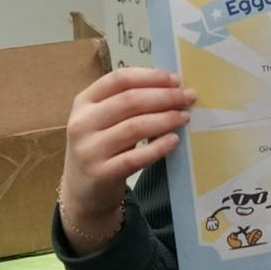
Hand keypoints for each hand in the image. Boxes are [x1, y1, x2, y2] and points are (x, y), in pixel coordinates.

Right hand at [59, 67, 193, 242]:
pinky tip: (174, 140)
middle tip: (188, 98)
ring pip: (134, 127)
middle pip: (130, 101)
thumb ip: (129, 103)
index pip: (119, 79)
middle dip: (165, 96)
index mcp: (84, 102)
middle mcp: (82, 123)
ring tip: (184, 117)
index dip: (150, 77)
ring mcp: (89, 150)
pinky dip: (158, 147)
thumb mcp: (104, 120)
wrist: (83, 192)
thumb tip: (174, 87)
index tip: (176, 80)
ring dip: (165, 119)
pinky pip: (135, 157)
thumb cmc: (102, 148)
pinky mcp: (100, 174)